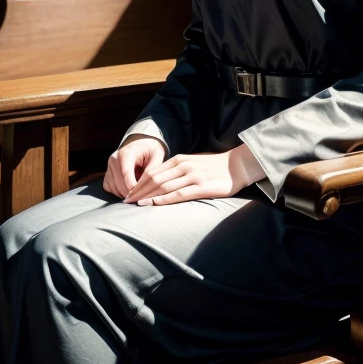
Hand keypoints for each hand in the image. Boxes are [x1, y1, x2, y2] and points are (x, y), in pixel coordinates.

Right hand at [103, 134, 165, 198]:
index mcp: (126, 153)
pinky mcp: (107, 173)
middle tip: (143, 198)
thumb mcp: (157, 157)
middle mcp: (114, 159)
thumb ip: (151, 171)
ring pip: (114, 188)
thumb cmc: (151, 150)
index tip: (143, 196)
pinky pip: (110, 188)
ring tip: (138, 192)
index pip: (127, 174)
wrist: (142, 144)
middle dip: (132, 193)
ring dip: (126, 194)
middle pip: (120, 184)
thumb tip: (146, 187)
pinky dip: (119, 192)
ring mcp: (109, 166)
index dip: (134, 188)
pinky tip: (129, 189)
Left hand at [123, 144, 265, 206]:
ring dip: (147, 196)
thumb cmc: (213, 167)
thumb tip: (158, 180)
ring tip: (135, 204)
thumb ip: (176, 170)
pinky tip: (154, 204)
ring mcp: (192, 176)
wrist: (236, 166)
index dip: (138, 183)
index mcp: (179, 159)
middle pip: (154, 179)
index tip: (128, 193)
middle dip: (138, 190)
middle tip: (125, 201)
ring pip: (163, 186)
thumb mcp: (192, 163)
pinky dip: (164, 199)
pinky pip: (178, 194)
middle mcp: (183, 166)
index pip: (152, 171)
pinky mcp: (201, 187)